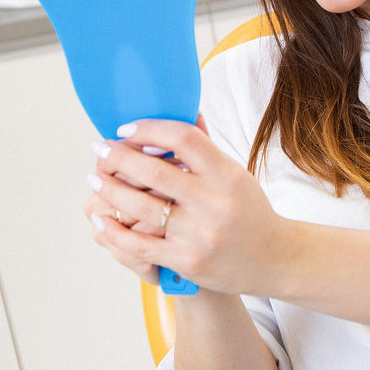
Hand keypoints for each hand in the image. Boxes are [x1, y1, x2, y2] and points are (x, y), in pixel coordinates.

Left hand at [85, 117, 288, 295]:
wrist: (275, 259)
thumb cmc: (249, 212)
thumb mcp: (235, 174)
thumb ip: (206, 147)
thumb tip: (184, 108)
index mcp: (228, 175)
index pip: (184, 139)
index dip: (150, 129)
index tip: (125, 128)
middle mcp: (215, 203)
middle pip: (156, 173)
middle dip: (119, 157)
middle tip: (99, 148)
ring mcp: (200, 235)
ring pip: (142, 208)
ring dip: (110, 190)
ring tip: (95, 179)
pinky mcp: (188, 261)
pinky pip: (140, 246)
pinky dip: (114, 231)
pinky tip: (101, 218)